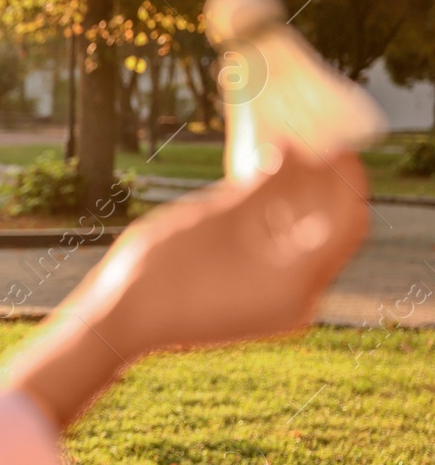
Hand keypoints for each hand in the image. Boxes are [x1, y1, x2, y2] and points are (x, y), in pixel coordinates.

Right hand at [6, 145, 368, 427]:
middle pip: (332, 234)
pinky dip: (281, 230)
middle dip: (323, 188)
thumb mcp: (213, 218)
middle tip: (307, 146)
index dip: (344, 177)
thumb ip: (261, 188)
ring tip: (281, 164)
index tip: (331, 143)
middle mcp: (297, 303)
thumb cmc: (157, 270)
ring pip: (309, 247)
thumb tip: (295, 150)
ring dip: (301, 205)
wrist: (119, 322)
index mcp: (293, 283)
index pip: (345, 220)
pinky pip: (287, 264)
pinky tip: (261, 199)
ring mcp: (280, 310)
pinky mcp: (261, 309)